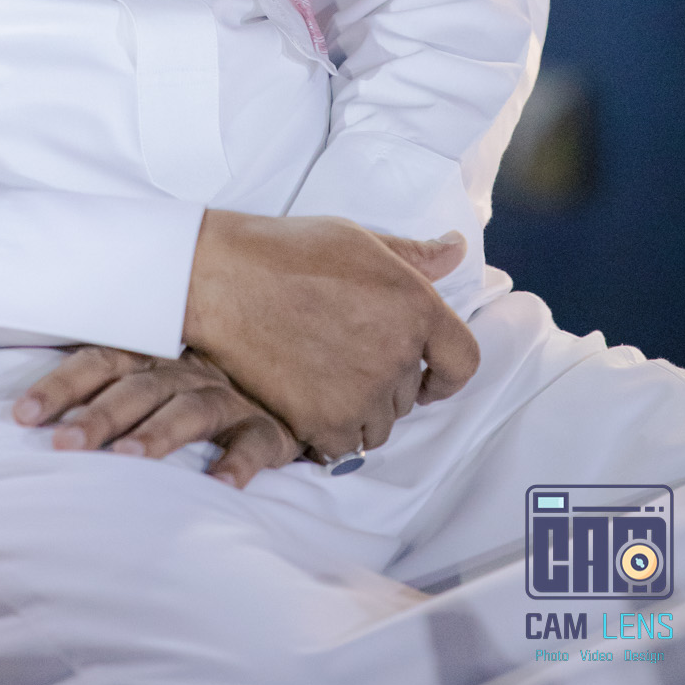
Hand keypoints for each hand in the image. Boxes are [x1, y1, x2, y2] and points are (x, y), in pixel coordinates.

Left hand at [14, 344, 300, 485]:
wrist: (276, 389)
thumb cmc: (190, 393)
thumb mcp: (148, 383)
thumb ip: (100, 393)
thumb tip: (21, 418)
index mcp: (150, 359)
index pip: (99, 362)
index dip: (60, 386)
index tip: (22, 416)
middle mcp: (185, 371)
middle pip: (138, 388)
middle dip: (100, 415)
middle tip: (65, 444)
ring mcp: (228, 397)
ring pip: (191, 410)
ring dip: (159, 433)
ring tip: (129, 460)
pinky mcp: (267, 429)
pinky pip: (253, 443)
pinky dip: (237, 463)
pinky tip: (220, 485)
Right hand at [183, 213, 479, 461]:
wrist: (222, 278)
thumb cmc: (288, 252)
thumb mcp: (358, 240)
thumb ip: (413, 255)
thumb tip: (456, 249)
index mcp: (415, 305)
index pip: (462, 362)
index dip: (445, 374)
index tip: (427, 378)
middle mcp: (397, 353)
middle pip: (410, 395)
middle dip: (384, 382)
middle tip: (341, 354)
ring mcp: (362, 392)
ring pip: (379, 425)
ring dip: (359, 411)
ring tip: (321, 375)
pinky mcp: (325, 420)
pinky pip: (344, 445)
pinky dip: (328, 430)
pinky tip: (305, 399)